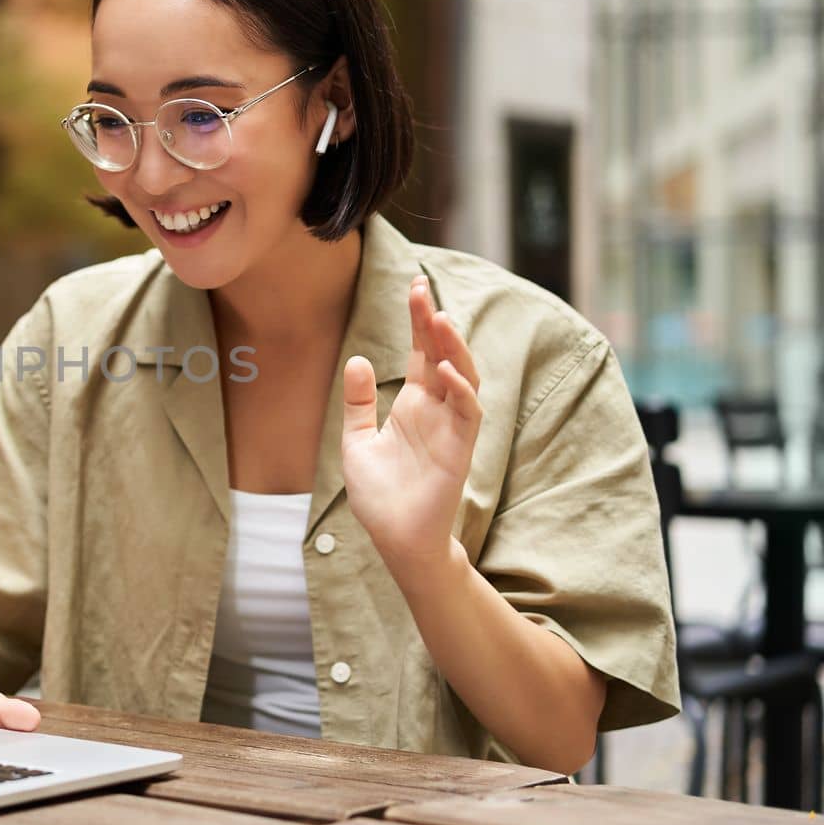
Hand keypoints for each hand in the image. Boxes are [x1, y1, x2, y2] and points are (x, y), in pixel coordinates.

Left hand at [340, 276, 481, 577]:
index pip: (422, 353)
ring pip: (464, 377)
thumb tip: (357, 360)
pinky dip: (461, 389)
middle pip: (443, 355)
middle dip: (434, 321)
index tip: (415, 285)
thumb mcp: (356, 441)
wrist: (395, 538)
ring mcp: (451, 428)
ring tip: (438, 318)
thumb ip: (359, 403)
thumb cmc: (380, 494)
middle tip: (421, 287)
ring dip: (454, 348)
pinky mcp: (460, 450)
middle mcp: (436, 410)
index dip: (419, 320)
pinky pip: (468, 413)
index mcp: (414, 404)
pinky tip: (445, 370)